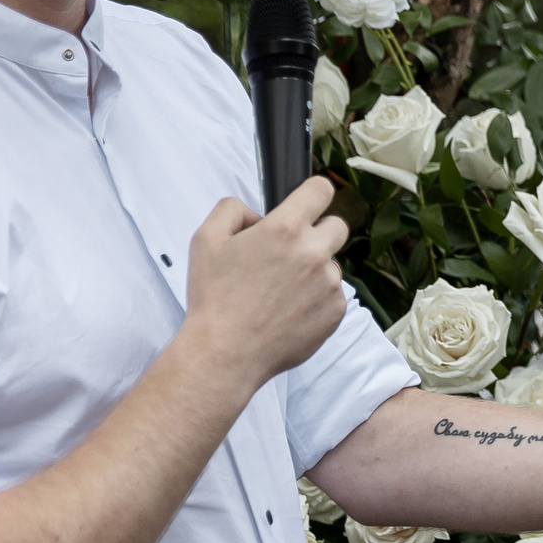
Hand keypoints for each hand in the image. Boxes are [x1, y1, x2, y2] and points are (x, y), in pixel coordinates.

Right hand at [180, 175, 351, 390]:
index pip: (321, 190)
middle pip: (336, 226)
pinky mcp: (336, 312)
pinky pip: (333, 295)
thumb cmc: (214, 298)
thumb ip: (232, 210)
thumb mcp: (206, 240)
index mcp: (285, 229)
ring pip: (332, 264)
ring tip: (279, 292)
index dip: (312, 193)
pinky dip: (316, 299)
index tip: (306, 203)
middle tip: (289, 252)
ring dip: (314, 270)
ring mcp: (329, 284)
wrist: (226, 352)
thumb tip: (258, 215)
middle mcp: (314, 253)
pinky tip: (288, 311)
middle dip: (316, 233)